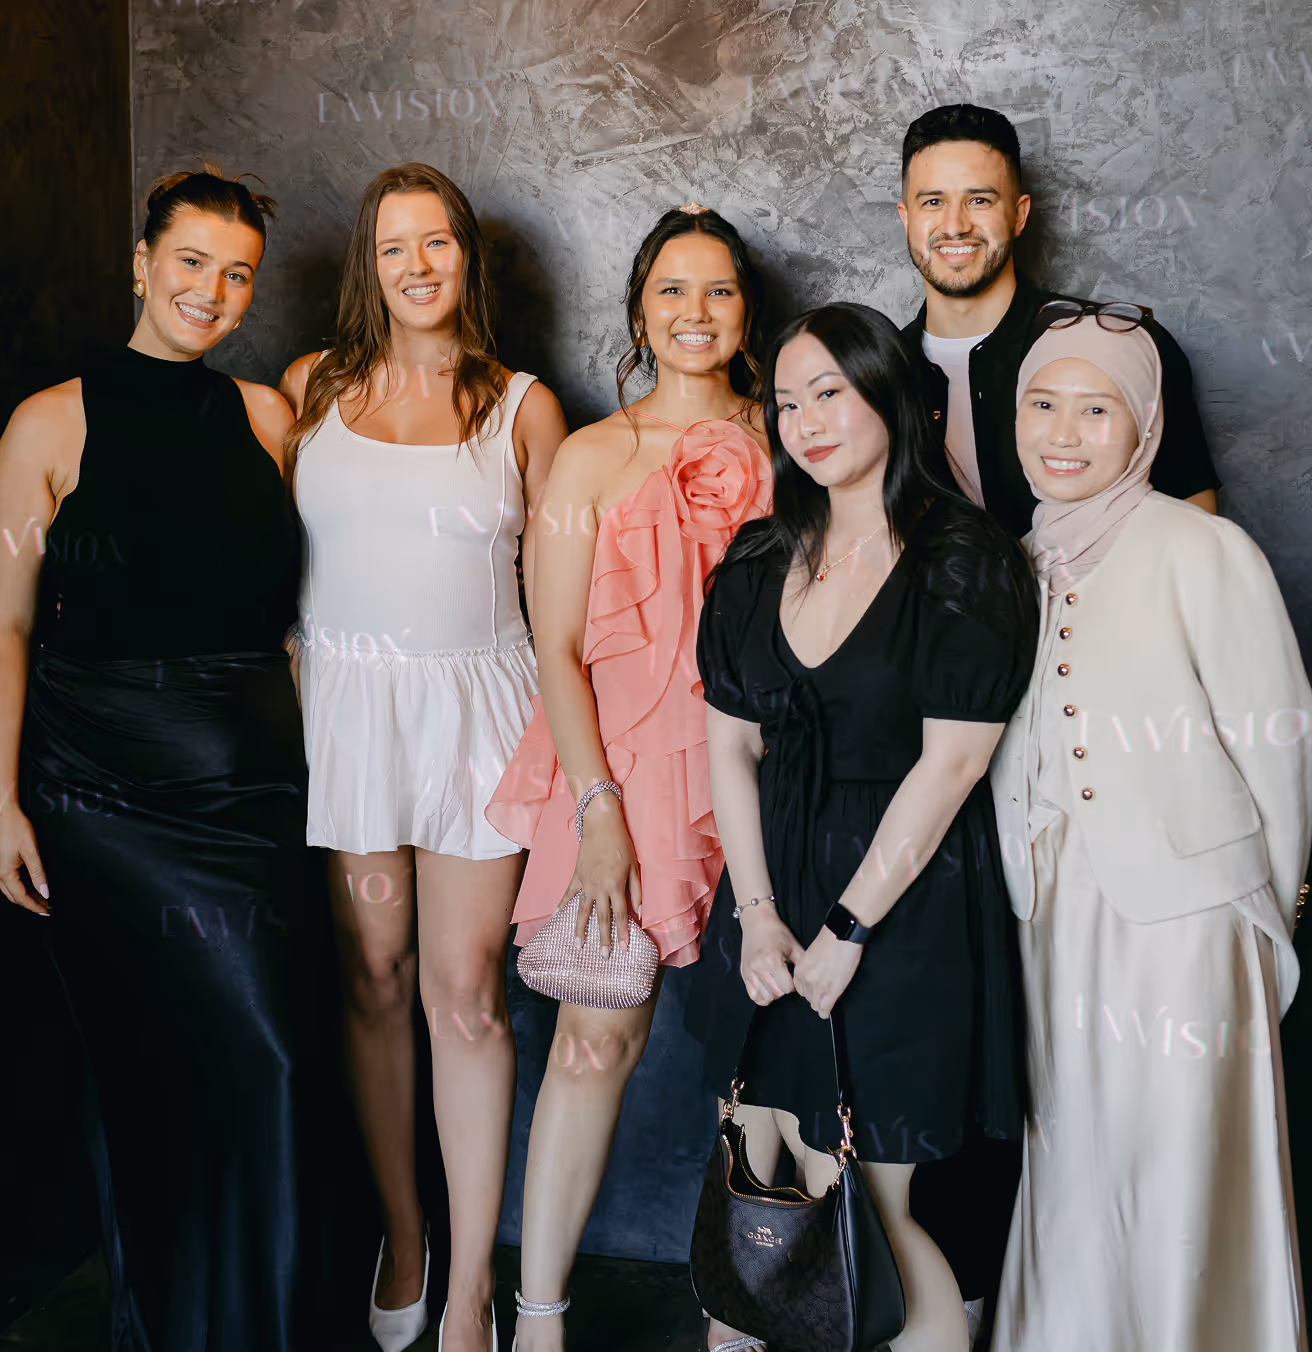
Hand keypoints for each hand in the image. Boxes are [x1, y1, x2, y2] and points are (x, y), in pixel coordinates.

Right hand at [0, 794, 48, 915]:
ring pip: (9, 890)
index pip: (21, 897)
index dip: (34, 906)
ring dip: (25, 896)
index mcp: (5, 873)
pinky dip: (19, 887)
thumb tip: (45, 891)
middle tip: (46, 907)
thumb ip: (38, 873)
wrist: (2, 813)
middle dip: (30, 904)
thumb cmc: (14, 827)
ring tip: (41, 898)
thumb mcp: (31, 850)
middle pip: (14, 897)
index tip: (46, 911)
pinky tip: (29, 886)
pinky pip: (7, 882)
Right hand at [561, 802, 640, 955]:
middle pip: (602, 918)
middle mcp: (600, 887)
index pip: (621, 915)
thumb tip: (639, 912)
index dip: (623, 933)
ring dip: (581, 929)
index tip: (623, 949)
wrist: (601, 824)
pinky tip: (557, 916)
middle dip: (603, 939)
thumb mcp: (634, 867)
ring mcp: (586, 883)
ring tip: (579, 945)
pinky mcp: (576, 876)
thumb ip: (636, 890)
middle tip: (603, 957)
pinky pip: (569, 893)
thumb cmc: (621, 844)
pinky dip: (562, 904)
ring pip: (582, 911)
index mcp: (616, 885)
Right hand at [739, 903, 804, 1005]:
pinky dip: (761, 996)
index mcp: (773, 960)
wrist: (756, 921)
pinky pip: (753, 995)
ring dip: (773, 994)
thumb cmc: (776, 931)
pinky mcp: (743, 973)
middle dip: (784, 989)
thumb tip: (807, 979)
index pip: (787, 987)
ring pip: (764, 997)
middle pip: (776, 993)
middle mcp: (759, 968)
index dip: (793, 985)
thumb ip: (801, 963)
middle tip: (785, 979)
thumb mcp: (793, 946)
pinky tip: (767, 989)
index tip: (793, 977)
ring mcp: (750, 971)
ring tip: (776, 984)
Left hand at [793, 927, 861, 1018]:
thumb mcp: (812, 956)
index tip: (816, 988)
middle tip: (826, 991)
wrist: (842, 936)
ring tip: (829, 998)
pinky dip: (827, 1011)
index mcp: (800, 970)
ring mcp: (818, 988)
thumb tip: (815, 978)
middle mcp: (806, 980)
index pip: (800, 989)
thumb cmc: (830, 941)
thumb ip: (809, 969)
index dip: (809, 989)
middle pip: (808, 998)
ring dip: (822, 1003)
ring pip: (816, 1005)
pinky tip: (829, 1009)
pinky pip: (824, 1010)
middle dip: (816, 996)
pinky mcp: (830, 993)